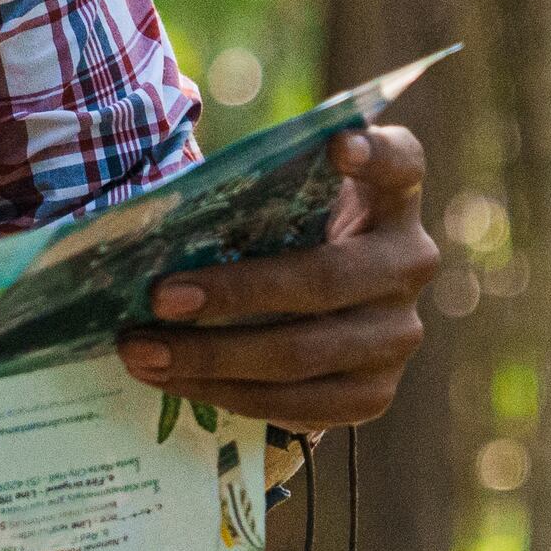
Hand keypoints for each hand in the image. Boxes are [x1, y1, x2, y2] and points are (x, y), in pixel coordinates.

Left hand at [116, 122, 437, 431]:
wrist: (312, 302)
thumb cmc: (280, 229)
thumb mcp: (277, 197)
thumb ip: (250, 194)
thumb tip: (156, 218)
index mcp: (392, 193)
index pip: (399, 162)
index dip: (371, 153)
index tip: (335, 146)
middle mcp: (410, 261)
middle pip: (324, 280)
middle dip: (234, 292)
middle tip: (159, 297)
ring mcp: (399, 333)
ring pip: (302, 354)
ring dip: (211, 357)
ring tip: (140, 351)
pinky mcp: (375, 393)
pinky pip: (298, 405)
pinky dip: (226, 393)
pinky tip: (172, 380)